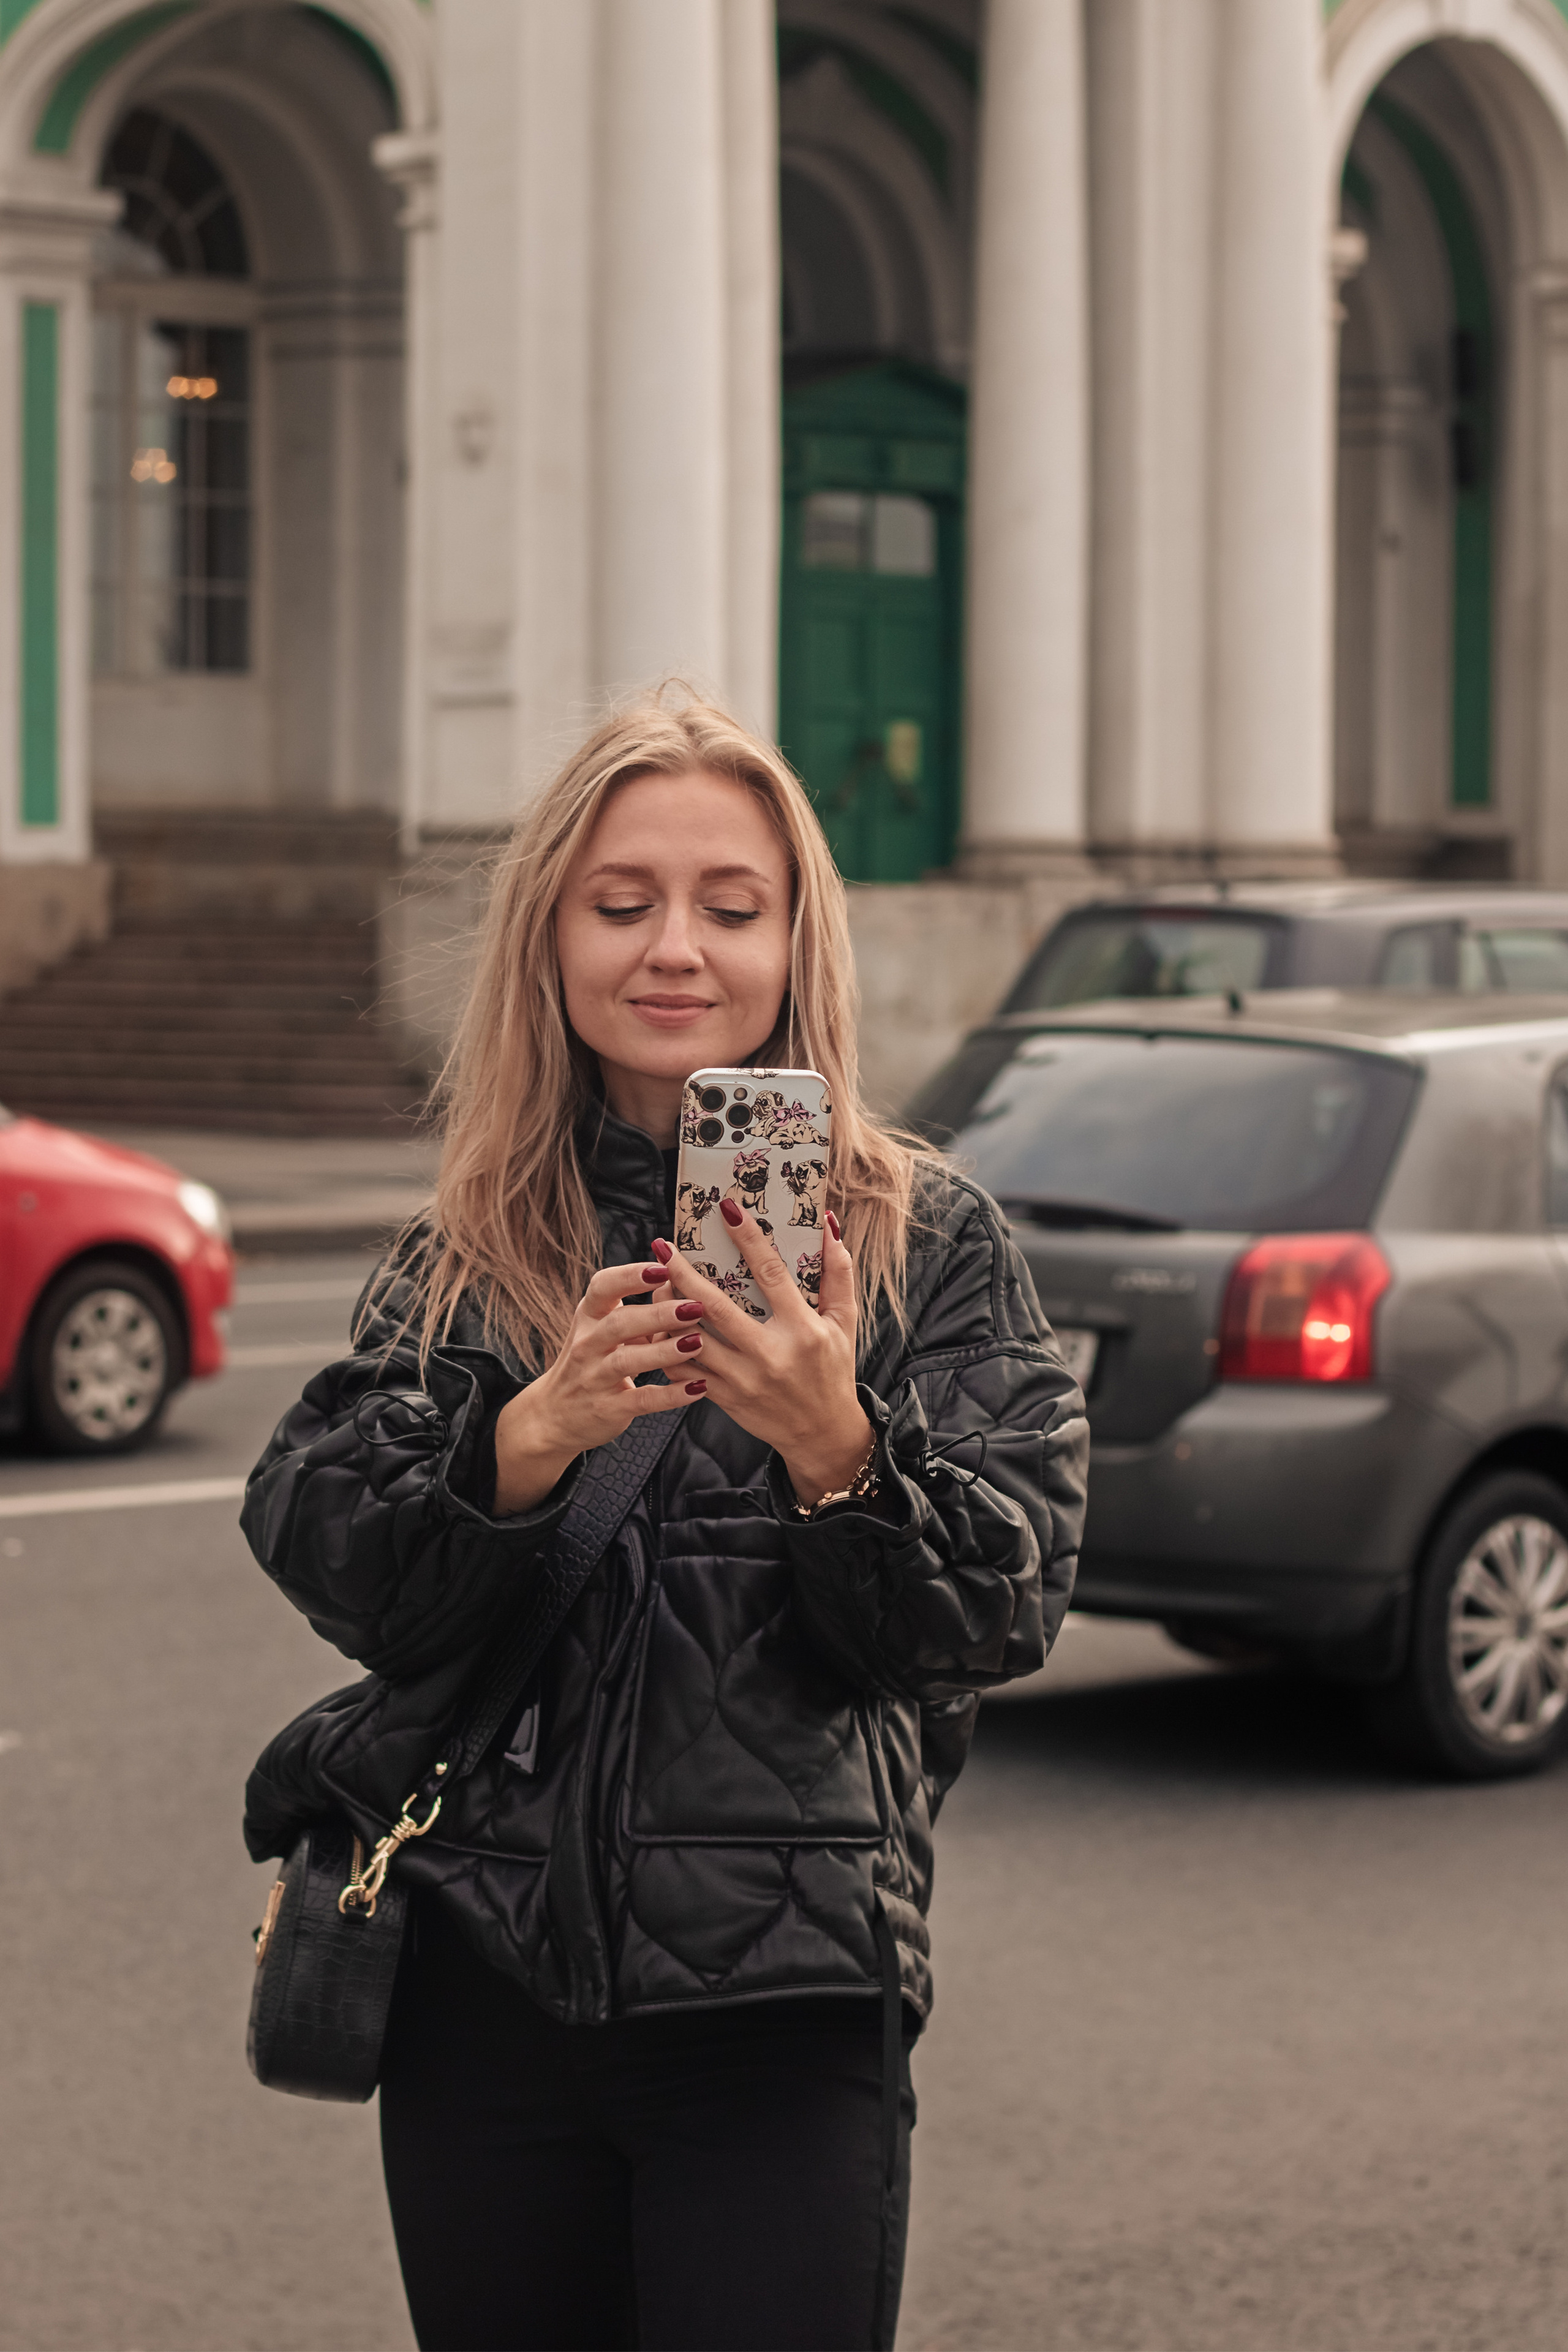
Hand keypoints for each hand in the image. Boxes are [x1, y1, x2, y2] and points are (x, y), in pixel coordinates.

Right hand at [492, 1261, 701, 1513]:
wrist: (554, 1415)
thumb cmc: (589, 1363)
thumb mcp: (601, 1331)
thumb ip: (636, 1312)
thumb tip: (678, 1282)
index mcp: (588, 1317)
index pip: (603, 1287)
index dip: (631, 1275)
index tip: (663, 1268)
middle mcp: (587, 1344)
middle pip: (619, 1323)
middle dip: (658, 1313)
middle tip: (694, 1307)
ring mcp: (595, 1378)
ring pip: (627, 1361)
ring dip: (665, 1351)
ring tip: (697, 1342)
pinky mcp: (608, 1409)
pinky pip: (642, 1399)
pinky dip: (671, 1395)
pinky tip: (697, 1387)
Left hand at [655, 1201, 871, 1505]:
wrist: (822, 1434)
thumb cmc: (833, 1371)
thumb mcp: (845, 1322)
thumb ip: (839, 1273)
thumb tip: (831, 1225)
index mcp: (802, 1330)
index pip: (771, 1275)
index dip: (749, 1239)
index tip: (727, 1208)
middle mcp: (770, 1355)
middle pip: (716, 1307)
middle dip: (684, 1274)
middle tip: (662, 1246)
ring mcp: (743, 1379)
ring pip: (691, 1340)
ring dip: (666, 1310)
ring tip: (652, 1283)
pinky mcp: (724, 1398)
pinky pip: (685, 1370)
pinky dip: (666, 1347)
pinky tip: (655, 1326)